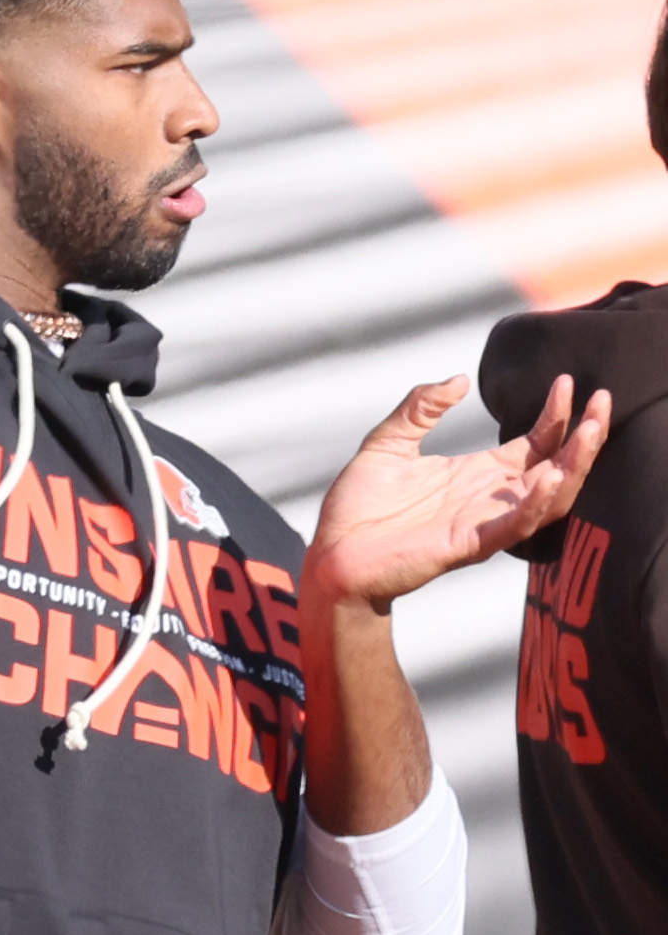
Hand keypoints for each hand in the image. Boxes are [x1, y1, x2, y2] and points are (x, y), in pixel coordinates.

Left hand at [306, 373, 611, 611]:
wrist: (332, 555)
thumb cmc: (358, 507)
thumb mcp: (388, 442)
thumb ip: (420, 408)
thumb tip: (458, 380)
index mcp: (476, 475)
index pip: (534, 443)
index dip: (554, 415)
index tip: (565, 382)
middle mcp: (489, 499)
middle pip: (554, 468)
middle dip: (584, 438)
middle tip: (603, 402)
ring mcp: (482, 523)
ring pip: (548, 500)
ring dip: (572, 468)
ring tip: (589, 434)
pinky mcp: (468, 545)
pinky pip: (513, 527)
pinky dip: (534, 504)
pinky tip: (548, 477)